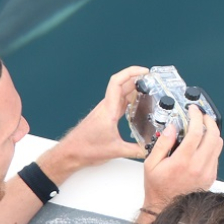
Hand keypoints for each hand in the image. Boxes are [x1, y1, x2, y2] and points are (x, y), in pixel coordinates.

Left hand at [36, 66, 147, 183]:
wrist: (71, 152)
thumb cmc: (86, 148)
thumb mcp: (115, 150)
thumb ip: (135, 150)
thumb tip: (149, 149)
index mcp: (108, 109)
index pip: (118, 82)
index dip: (131, 72)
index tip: (144, 72)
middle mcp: (106, 106)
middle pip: (122, 84)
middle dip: (137, 78)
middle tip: (151, 80)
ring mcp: (105, 110)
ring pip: (121, 92)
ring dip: (133, 88)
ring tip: (148, 89)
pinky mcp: (105, 115)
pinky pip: (119, 101)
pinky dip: (129, 98)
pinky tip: (137, 103)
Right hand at [141, 105, 222, 213]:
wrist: (167, 209)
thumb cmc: (158, 188)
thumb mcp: (151, 164)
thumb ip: (162, 143)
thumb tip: (172, 128)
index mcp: (183, 161)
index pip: (196, 131)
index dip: (196, 116)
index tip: (193, 110)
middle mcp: (198, 166)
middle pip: (213, 135)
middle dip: (208, 120)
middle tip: (201, 115)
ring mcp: (207, 172)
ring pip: (218, 144)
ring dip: (212, 131)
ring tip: (203, 127)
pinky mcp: (211, 176)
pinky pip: (216, 155)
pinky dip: (212, 144)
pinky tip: (202, 143)